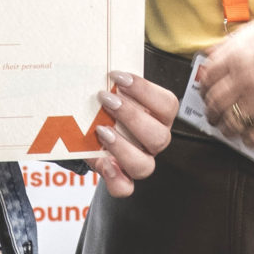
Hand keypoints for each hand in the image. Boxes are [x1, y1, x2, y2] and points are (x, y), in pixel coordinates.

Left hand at [87, 72, 176, 197]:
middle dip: (131, 116)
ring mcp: (140, 161)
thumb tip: (98, 64)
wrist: (86, 130)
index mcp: (159, 116)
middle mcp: (154, 140)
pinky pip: (125, 189)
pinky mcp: (121, 179)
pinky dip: (115, 179)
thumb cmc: (105, 106)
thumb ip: (113, 82)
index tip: (116, 76)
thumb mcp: (112, 92)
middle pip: (160, 137)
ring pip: (145, 166)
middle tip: (105, 99)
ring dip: (122, 147)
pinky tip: (104, 164)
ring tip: (101, 130)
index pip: (167, 104)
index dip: (144, 90)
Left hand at [198, 4, 253, 148]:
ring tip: (229, 128)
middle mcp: (244, 79)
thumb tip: (217, 53)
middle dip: (211, 110)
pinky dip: (250, 140)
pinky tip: (252, 136)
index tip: (207, 91)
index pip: (207, 77)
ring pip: (230, 124)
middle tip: (213, 114)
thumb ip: (237, 41)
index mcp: (237, 54)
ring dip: (226, 128)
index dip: (204, 86)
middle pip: (214, 102)